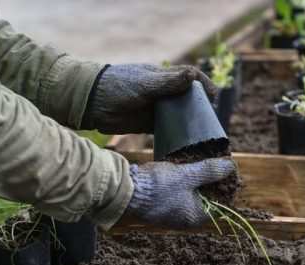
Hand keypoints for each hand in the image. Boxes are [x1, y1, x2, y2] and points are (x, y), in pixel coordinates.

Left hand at [82, 64, 216, 133]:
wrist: (90, 103)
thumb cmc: (117, 87)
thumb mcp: (144, 84)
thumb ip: (168, 82)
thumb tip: (193, 76)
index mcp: (163, 77)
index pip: (190, 77)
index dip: (204, 85)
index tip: (214, 97)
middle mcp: (162, 92)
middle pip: (187, 99)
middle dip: (200, 108)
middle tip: (212, 123)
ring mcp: (155, 109)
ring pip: (179, 116)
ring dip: (190, 125)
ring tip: (203, 138)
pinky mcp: (147, 125)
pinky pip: (166, 130)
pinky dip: (175, 137)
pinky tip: (184, 146)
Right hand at [121, 158, 235, 228]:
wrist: (125, 192)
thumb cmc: (158, 187)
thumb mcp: (188, 175)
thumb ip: (210, 171)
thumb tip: (231, 167)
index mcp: (195, 217)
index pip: (221, 205)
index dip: (226, 187)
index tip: (227, 170)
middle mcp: (184, 219)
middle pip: (206, 200)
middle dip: (210, 182)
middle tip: (213, 163)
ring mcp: (170, 214)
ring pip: (190, 196)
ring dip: (195, 181)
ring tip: (197, 162)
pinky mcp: (159, 206)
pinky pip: (176, 195)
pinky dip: (181, 184)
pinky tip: (180, 169)